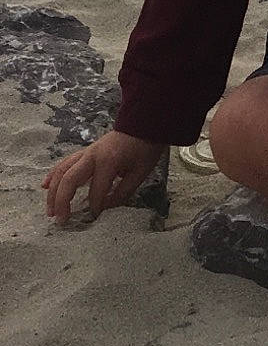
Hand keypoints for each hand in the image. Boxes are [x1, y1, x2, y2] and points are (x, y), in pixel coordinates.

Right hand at [43, 131, 163, 224]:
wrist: (142, 124)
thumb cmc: (144, 148)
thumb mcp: (140, 173)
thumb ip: (122, 192)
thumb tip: (105, 208)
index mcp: (108, 161)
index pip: (96, 190)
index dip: (95, 206)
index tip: (95, 217)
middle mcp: (92, 156)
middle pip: (69, 180)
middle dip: (62, 202)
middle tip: (61, 220)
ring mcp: (86, 152)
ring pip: (62, 172)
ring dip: (53, 192)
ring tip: (50, 211)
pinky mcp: (84, 152)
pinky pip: (64, 164)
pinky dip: (53, 175)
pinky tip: (45, 186)